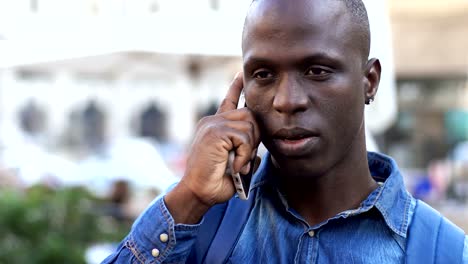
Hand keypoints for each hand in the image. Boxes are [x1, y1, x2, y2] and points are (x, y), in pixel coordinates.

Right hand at [165, 73, 260, 223]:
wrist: (198, 192)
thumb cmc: (215, 183)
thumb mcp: (235, 165)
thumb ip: (245, 154)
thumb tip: (258, 154)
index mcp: (215, 126)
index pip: (228, 101)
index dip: (236, 87)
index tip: (241, 74)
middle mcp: (212, 121)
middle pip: (249, 115)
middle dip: (254, 138)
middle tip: (244, 159)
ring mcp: (212, 125)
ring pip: (249, 126)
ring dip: (249, 149)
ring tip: (238, 165)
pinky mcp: (214, 132)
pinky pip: (243, 138)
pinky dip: (244, 154)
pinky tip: (236, 166)